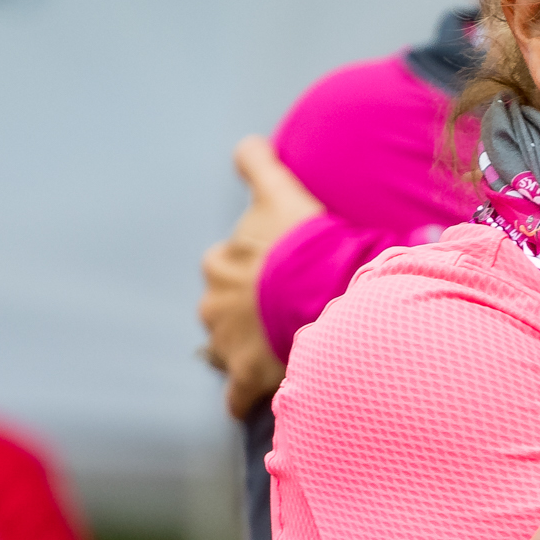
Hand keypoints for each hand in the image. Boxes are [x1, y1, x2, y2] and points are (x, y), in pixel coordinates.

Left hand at [197, 136, 324, 419]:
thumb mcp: (280, 193)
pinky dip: (248, 398)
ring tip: (285, 351)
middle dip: (247, 313)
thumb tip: (247, 142)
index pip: (227, 266)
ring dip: (250, 351)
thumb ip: (258, 163)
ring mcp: (228, 345)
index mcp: (220, 263)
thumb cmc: (304, 243)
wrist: (324, 292)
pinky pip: (237, 398)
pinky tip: (266, 395)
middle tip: (286, 312)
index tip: (277, 274)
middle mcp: (214, 304)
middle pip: (225, 311)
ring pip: (229, 351)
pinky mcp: (246, 380)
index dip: (254, 270)